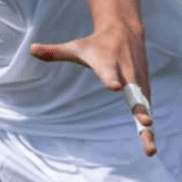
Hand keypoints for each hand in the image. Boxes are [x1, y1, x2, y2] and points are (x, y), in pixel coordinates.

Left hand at [30, 27, 155, 155]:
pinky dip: (149, 128)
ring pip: (145, 107)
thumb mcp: (76, 48)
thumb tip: (31, 49)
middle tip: (146, 122)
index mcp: (108, 64)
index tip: (115, 87)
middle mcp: (127, 75)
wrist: (125, 32)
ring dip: (148, 128)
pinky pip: (147, 110)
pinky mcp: (145, 90)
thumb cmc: (96, 44)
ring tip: (150, 150)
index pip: (108, 72)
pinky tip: (150, 147)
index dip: (111, 79)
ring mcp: (139, 83)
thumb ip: (55, 52)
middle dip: (140, 109)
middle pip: (134, 94)